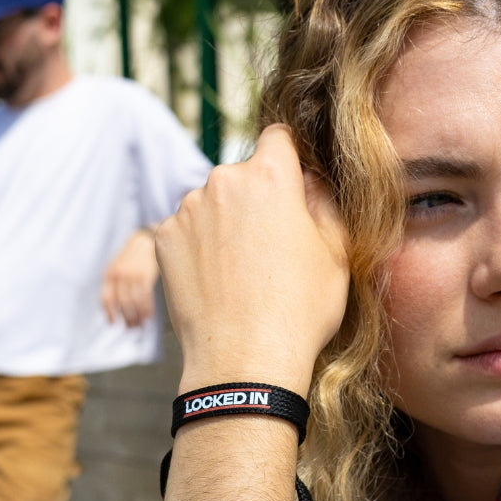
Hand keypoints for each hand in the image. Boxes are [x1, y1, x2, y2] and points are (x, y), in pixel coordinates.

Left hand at [100, 229, 159, 325]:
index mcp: (109, 274)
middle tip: (132, 328)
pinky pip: (145, 297)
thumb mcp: (118, 267)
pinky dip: (147, 309)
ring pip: (134, 302)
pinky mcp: (146, 276)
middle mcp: (119, 275)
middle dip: (127, 318)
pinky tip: (149, 316)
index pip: (106, 298)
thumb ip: (115, 283)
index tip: (113, 324)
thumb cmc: (132, 258)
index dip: (109, 313)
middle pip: (121, 303)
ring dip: (138, 316)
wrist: (146, 240)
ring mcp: (133, 275)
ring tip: (141, 324)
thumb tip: (115, 306)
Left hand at [155, 124, 349, 394]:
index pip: (279, 138)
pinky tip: (215, 283)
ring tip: (240, 274)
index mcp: (270, 177)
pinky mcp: (162, 239)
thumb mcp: (338, 256)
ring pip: (211, 203)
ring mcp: (187, 210)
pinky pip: (185, 231)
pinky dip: (197, 249)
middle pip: (242, 176)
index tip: (293, 189)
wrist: (244, 362)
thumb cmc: (299, 313)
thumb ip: (326, 203)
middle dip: (255, 200)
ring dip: (223, 224)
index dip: (289, 161)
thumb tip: (311, 180)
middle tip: (270, 249)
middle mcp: (222, 181)